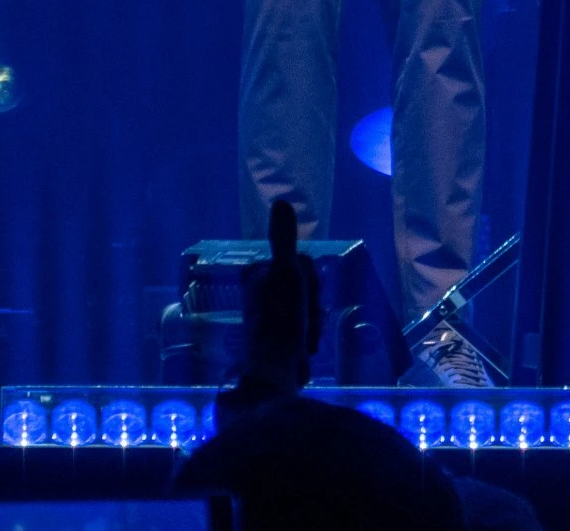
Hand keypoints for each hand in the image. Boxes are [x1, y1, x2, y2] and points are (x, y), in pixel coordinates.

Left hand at [236, 200, 319, 402]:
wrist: (275, 370)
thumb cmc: (279, 320)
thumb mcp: (286, 273)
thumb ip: (284, 239)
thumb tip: (282, 200)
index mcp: (257, 274)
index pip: (301, 261)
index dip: (309, 276)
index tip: (303, 291)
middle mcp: (260, 292)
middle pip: (306, 282)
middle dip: (312, 300)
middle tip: (305, 314)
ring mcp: (270, 314)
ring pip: (309, 303)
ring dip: (313, 318)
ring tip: (305, 334)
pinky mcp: (279, 335)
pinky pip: (307, 323)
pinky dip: (310, 332)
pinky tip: (305, 345)